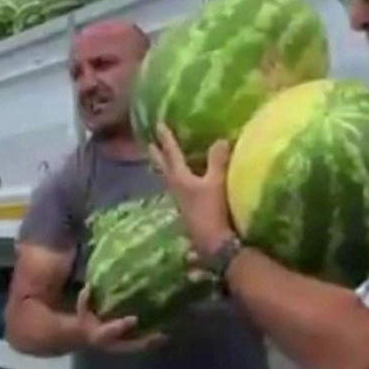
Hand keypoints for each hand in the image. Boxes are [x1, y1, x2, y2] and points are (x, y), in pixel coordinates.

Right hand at [75, 286, 166, 352]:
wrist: (86, 336)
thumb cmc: (86, 319)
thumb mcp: (81, 308)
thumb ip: (84, 299)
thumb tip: (89, 285)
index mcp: (100, 334)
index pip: (112, 331)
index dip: (122, 326)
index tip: (134, 318)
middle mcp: (113, 343)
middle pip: (131, 346)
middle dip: (145, 341)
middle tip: (160, 334)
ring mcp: (121, 346)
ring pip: (138, 347)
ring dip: (152, 343)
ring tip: (166, 335)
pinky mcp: (127, 345)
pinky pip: (140, 345)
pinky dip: (152, 342)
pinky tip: (164, 335)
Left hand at [148, 123, 235, 258]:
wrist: (213, 243)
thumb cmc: (212, 209)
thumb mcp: (217, 181)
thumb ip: (217, 160)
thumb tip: (220, 139)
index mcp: (179, 177)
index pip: (172, 153)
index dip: (166, 138)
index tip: (158, 125)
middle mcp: (174, 187)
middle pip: (163, 167)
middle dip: (157, 154)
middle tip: (149, 144)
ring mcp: (178, 200)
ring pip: (166, 178)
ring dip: (163, 167)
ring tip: (160, 160)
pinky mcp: (185, 209)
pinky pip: (175, 188)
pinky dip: (173, 179)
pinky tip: (178, 182)